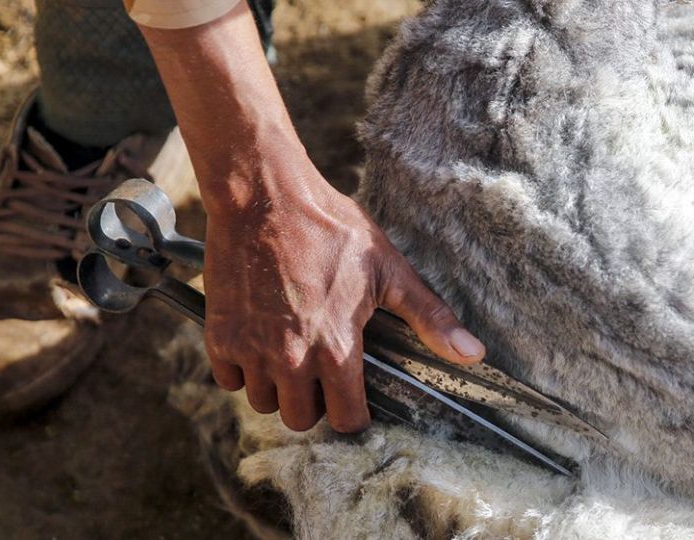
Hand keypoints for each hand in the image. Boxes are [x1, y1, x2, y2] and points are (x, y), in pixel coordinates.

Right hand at [135, 1, 483, 432]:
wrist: (265, 195)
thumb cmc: (330, 227)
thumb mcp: (389, 269)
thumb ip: (429, 317)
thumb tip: (473, 354)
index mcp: (337, 349)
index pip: (345, 421)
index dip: (352, 410)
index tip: (352, 393)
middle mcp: (292, 359)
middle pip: (300, 419)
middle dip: (313, 402)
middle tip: (318, 371)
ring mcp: (252, 349)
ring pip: (263, 403)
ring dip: (276, 387)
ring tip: (288, 354)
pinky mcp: (220, 335)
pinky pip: (229, 380)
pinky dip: (241, 369)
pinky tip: (258, 342)